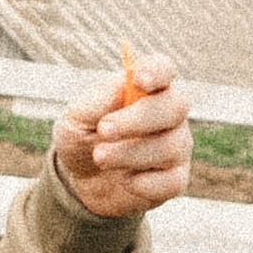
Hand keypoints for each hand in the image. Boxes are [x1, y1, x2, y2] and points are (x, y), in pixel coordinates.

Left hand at [51, 60, 190, 218]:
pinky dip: (145, 183)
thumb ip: (97, 101)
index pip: (163, 69)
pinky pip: (172, 182)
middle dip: (138, 119)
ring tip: (100, 157)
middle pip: (175, 106)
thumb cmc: (83, 138)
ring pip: (171, 146)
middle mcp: (169, 113)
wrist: (81, 181)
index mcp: (147, 88)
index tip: (138, 80)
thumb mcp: (75, 119)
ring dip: (130, 153)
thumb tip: (122, 85)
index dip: (156, 72)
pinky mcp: (175, 180)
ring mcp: (176, 146)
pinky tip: (125, 181)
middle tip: (104, 130)